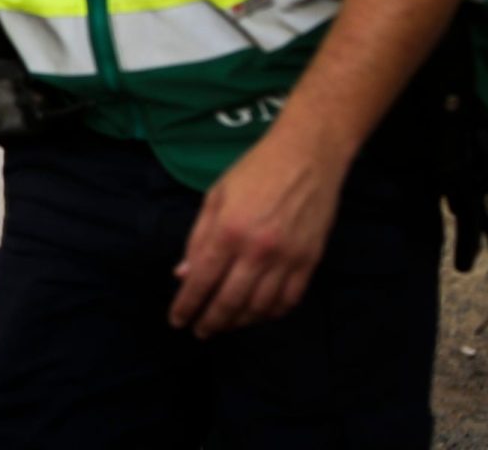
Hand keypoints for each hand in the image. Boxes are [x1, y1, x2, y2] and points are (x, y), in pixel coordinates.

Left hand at [167, 129, 345, 338]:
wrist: (306, 156)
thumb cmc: (254, 171)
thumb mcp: (215, 197)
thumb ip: (198, 239)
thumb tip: (183, 275)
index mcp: (228, 231)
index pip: (201, 280)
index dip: (187, 305)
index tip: (177, 320)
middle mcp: (257, 250)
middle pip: (230, 301)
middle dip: (211, 321)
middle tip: (200, 331)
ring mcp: (287, 259)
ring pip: (259, 307)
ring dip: (239, 322)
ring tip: (225, 324)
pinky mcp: (310, 262)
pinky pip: (288, 300)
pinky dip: (270, 313)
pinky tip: (256, 314)